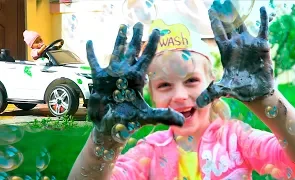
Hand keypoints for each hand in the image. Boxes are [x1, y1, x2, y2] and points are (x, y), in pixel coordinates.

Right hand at [86, 23, 183, 141]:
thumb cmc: (127, 122)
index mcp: (137, 79)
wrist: (110, 128)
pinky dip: (91, 53)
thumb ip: (162, 116)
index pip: (146, 58)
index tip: (157, 31)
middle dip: (136, 37)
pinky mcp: (99, 80)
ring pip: (117, 53)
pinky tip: (90, 42)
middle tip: (139, 24)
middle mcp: (126, 74)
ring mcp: (112, 75)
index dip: (151, 44)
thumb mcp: (145, 117)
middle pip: (132, 51)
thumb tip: (182, 120)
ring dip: (119, 40)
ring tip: (123, 27)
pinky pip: (94, 63)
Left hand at [196, 1, 273, 107]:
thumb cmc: (239, 90)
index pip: (218, 33)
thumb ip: (212, 93)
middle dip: (224, 13)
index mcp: (225, 52)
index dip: (214, 21)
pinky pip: (263, 29)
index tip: (210, 9)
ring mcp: (248, 44)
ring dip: (239, 13)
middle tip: (219, 1)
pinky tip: (263, 8)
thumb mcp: (224, 90)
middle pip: (228, 25)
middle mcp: (236, 45)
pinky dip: (264, 19)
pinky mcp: (261, 46)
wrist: (256, 93)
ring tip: (233, 1)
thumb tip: (197, 104)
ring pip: (243, 24)